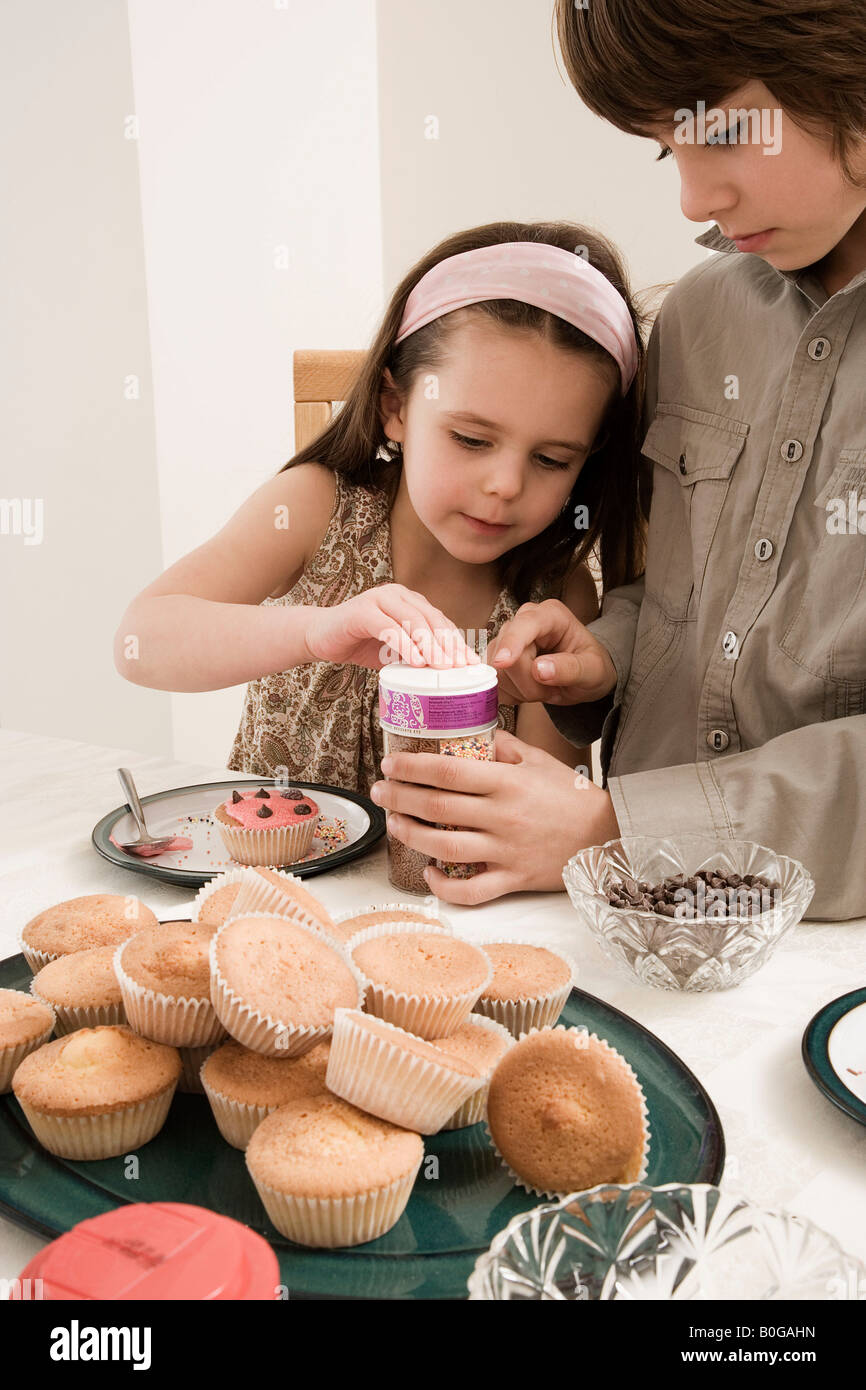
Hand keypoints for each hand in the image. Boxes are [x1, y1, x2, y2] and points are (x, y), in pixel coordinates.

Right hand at [305, 584, 481, 668]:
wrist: (320, 637)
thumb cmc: (361, 644)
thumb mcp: (395, 651)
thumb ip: (417, 654)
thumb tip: (447, 673)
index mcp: (410, 601)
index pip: (440, 621)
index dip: (457, 642)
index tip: (471, 663)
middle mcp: (398, 595)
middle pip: (431, 619)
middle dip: (448, 645)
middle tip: (460, 668)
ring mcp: (379, 599)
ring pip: (413, 621)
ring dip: (430, 646)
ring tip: (441, 667)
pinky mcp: (361, 611)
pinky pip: (388, 627)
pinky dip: (404, 645)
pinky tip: (416, 662)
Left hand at [369, 728, 619, 903]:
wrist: (607, 835)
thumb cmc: (571, 795)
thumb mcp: (540, 760)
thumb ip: (504, 747)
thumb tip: (473, 733)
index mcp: (508, 782)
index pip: (449, 771)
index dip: (413, 767)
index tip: (390, 763)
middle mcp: (503, 816)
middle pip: (438, 806)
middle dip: (400, 797)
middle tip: (379, 791)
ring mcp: (506, 851)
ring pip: (446, 847)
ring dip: (411, 835)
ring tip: (394, 823)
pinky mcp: (513, 879)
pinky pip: (472, 891)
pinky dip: (445, 887)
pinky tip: (428, 872)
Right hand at [487, 599, 616, 704]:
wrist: (583, 676)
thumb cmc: (591, 666)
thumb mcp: (593, 670)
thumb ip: (570, 668)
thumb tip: (540, 669)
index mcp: (551, 615)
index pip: (524, 624)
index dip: (512, 643)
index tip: (503, 662)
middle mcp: (524, 622)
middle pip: (508, 656)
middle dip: (529, 683)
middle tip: (552, 690)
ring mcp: (508, 640)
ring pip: (498, 673)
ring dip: (522, 691)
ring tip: (545, 688)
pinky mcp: (498, 658)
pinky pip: (494, 683)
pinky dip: (512, 694)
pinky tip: (530, 690)